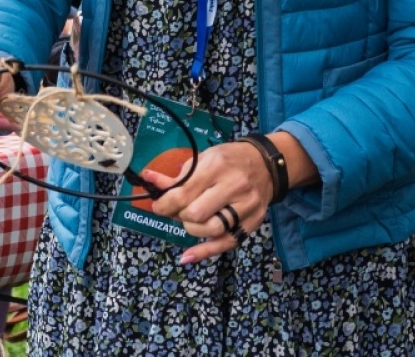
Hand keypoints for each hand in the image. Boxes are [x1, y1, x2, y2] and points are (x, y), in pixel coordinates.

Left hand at [143, 131, 312, 264]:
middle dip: (179, 215)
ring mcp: (246, 207)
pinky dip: (204, 252)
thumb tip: (148, 180)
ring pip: (211, 230)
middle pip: (196, 214)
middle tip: (176, 211)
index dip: (165, 203)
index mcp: (217, 166)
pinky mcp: (253, 223)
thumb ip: (178, 175)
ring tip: (189, 220)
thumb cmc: (230, 159)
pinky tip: (187, 257)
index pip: (184, 193)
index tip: (158, 206)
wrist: (266, 164)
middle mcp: (233, 186)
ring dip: (191, 229)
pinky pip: (226, 243)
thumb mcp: (203, 158)